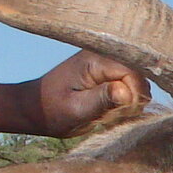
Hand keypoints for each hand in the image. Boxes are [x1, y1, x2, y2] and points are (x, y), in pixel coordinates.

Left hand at [31, 51, 150, 137]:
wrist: (34, 108)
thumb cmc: (51, 110)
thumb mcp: (75, 109)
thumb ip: (101, 99)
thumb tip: (127, 94)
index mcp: (94, 59)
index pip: (132, 73)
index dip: (134, 96)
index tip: (125, 115)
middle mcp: (104, 55)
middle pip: (138, 76)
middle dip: (134, 99)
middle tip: (116, 117)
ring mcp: (106, 62)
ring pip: (136, 82)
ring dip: (130, 102)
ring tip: (111, 116)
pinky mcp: (107, 72)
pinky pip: (128, 85)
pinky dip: (125, 101)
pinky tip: (111, 111)